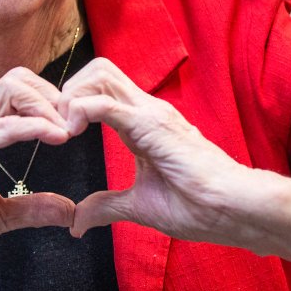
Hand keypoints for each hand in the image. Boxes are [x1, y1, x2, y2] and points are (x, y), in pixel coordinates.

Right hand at [0, 67, 75, 276]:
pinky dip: (33, 127)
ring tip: (69, 130)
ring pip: (12, 90)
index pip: (18, 89)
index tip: (72, 126)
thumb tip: (69, 212)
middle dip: (54, 96)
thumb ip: (33, 208)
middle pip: (19, 79)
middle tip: (76, 124)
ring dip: (48, 106)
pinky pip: (3, 126)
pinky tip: (56, 137)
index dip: (50, 101)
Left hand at [59, 58, 252, 243]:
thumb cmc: (199, 206)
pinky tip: (72, 134)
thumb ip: (107, 206)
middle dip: (68, 91)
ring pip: (99, 75)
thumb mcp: (139, 206)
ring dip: (72, 97)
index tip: (59, 133)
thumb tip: (77, 221)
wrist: (233, 209)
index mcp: (143, 123)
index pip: (102, 87)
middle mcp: (146, 109)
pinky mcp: (151, 125)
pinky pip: (105, 103)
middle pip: (98, 70)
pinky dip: (80, 110)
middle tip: (57, 127)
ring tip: (64, 130)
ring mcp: (150, 113)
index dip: (74, 102)